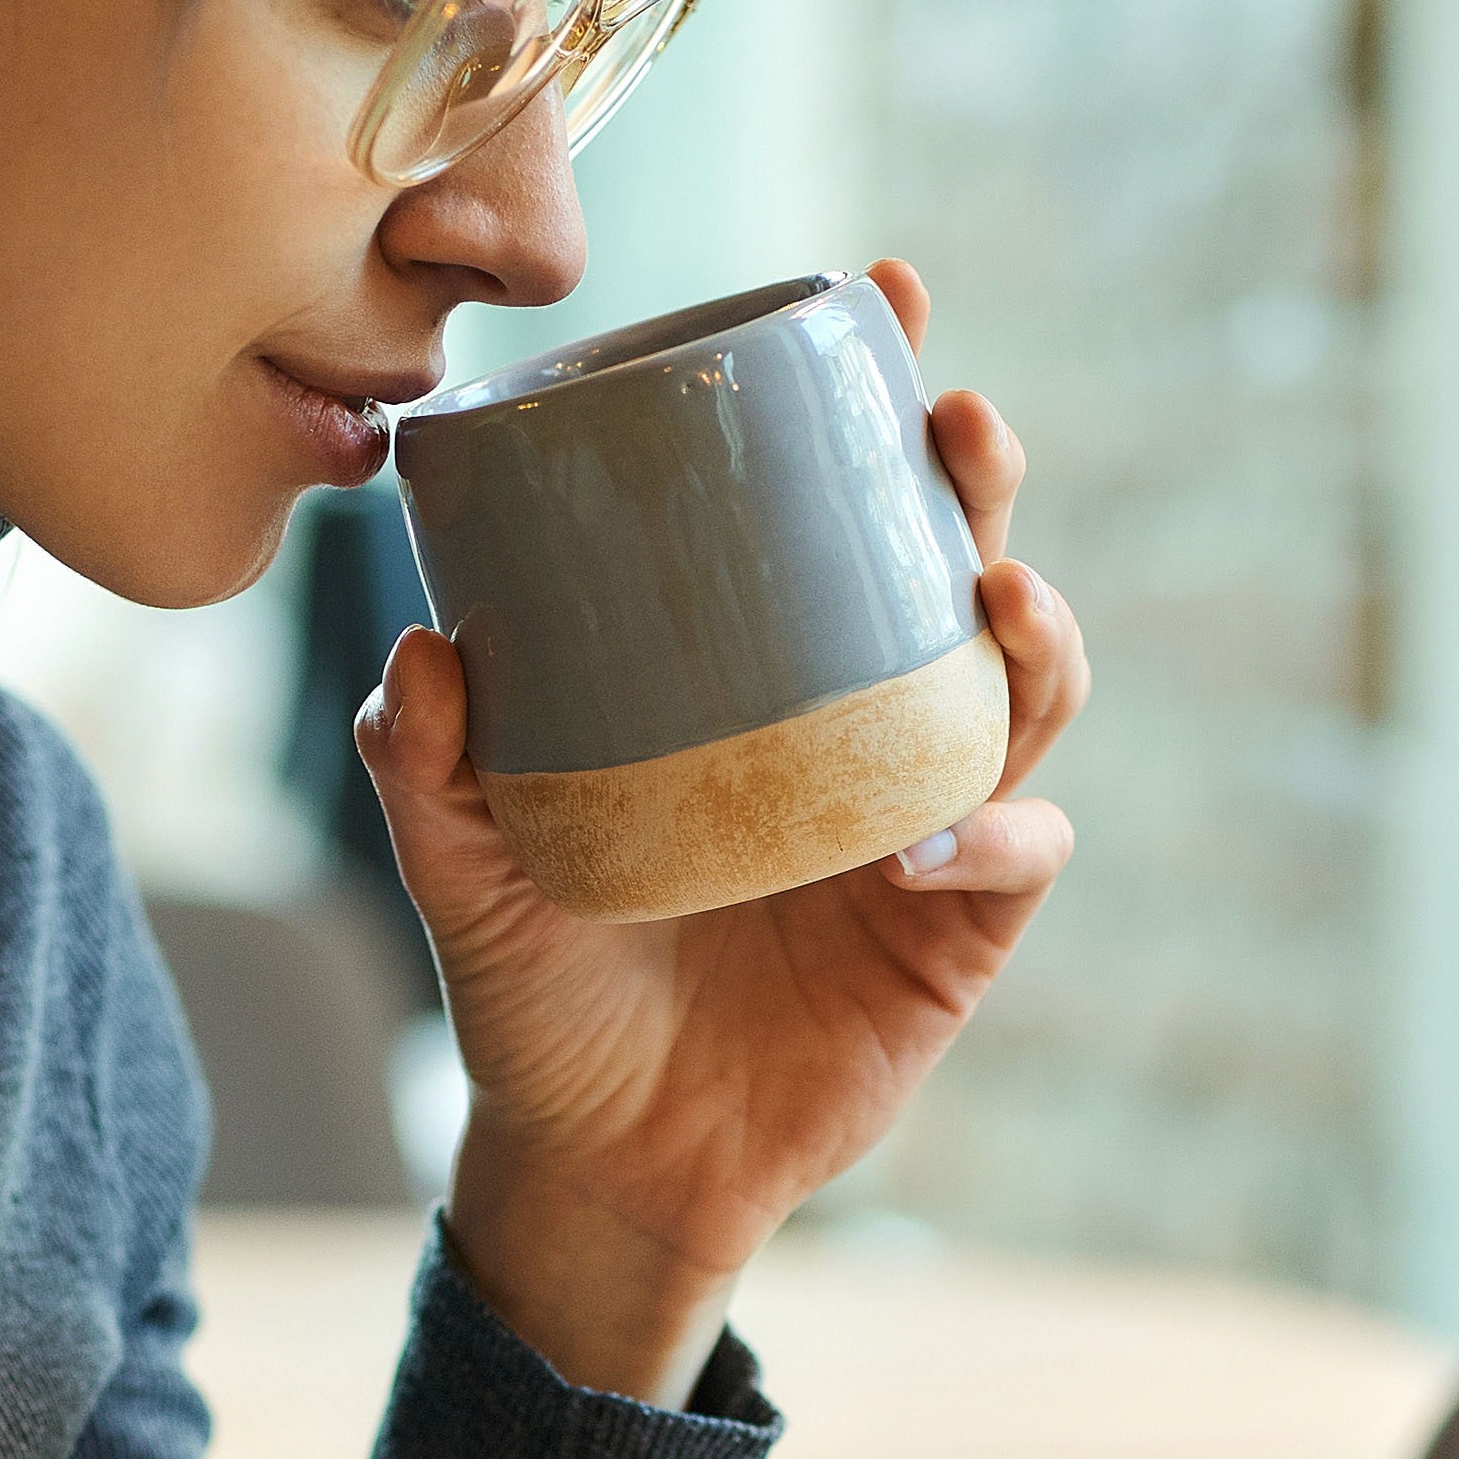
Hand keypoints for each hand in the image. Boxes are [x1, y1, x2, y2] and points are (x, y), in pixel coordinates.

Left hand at [355, 257, 1089, 1399]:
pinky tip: (926, 840)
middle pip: (960, 569)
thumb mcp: (464, 875)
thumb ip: (431, 770)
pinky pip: (1014, 857)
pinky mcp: (956, 937)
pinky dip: (990, 836)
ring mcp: (923, 825)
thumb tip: (423, 648)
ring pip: (1025, 695)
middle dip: (979, 483)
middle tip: (958, 423)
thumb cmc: (542, 992)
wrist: (600, 1165)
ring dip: (1034, 633)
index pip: (834, 510)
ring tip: (994, 596)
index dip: (876, 398)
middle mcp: (859, 728)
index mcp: (761, 677)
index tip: (882, 294)